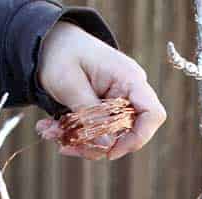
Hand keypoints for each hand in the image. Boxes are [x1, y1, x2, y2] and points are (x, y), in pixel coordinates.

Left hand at [36, 21, 166, 159]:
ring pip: (109, 137)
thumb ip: (90, 114)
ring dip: (79, 141)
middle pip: (128, 133)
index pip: (152, 114)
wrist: (50, 43)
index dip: (137, 138)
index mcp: (129, 79)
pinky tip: (51, 128)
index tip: (110, 151)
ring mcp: (117, 102)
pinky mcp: (104, 110)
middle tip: (65, 145)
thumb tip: (107, 146)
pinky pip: (96, 132)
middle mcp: (128, 92)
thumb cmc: (61, 54)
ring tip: (48, 131)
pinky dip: (74, 135)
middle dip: (96, 145)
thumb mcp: (70, 84)